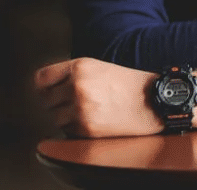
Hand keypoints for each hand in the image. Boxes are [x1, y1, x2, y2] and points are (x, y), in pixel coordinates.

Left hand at [34, 57, 162, 137]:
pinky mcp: (86, 127)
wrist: (154, 100)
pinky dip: (77, 128)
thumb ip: (73, 74)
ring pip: (55, 117)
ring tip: (90, 111)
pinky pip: (67, 130)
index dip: (45, 86)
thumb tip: (43, 90)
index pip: (41, 78)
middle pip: (46, 100)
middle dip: (59, 102)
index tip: (51, 90)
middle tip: (79, 102)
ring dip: (67, 117)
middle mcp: (78, 86)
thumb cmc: (129, 84)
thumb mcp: (100, 67)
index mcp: (81, 66)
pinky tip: (96, 120)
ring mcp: (81, 108)